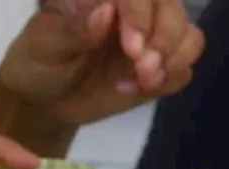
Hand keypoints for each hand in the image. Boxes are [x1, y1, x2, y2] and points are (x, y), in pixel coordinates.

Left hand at [0, 0, 204, 125]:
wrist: (46, 100)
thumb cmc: (39, 62)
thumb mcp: (44, 44)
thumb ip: (73, 29)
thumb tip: (106, 10)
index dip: (140, 13)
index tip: (132, 48)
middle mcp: (135, 7)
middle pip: (172, 8)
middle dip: (164, 41)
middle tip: (142, 72)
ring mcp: (152, 35)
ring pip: (189, 35)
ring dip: (173, 60)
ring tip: (143, 83)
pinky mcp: (161, 65)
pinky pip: (185, 66)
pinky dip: (169, 78)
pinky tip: (140, 89)